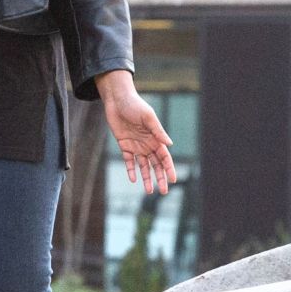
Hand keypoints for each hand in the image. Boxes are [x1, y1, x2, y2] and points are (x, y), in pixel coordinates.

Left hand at [97, 70, 174, 193]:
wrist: (117, 100)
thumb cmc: (134, 105)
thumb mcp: (148, 117)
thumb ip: (157, 130)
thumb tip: (169, 144)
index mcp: (155, 138)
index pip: (165, 157)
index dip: (169, 168)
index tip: (173, 180)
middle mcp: (147, 144)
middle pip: (156, 164)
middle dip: (160, 177)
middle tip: (164, 191)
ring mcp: (136, 146)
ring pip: (143, 166)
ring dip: (146, 178)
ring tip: (149, 191)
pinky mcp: (124, 145)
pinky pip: (128, 161)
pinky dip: (131, 170)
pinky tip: (133, 180)